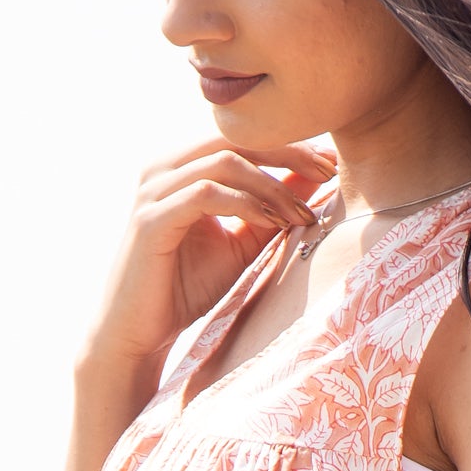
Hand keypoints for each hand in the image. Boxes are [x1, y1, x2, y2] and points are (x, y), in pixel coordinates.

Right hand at [78, 137, 334, 391]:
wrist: (139, 331)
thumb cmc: (186, 290)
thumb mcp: (240, 246)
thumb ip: (269, 212)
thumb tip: (313, 181)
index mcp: (183, 167)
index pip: (242, 140)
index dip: (289, 148)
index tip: (331, 166)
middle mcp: (165, 168)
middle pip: (236, 139)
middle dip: (288, 154)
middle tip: (329, 173)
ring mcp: (154, 190)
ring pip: (224, 162)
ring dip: (271, 185)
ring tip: (302, 213)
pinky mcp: (151, 218)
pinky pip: (206, 194)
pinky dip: (245, 205)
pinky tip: (274, 224)